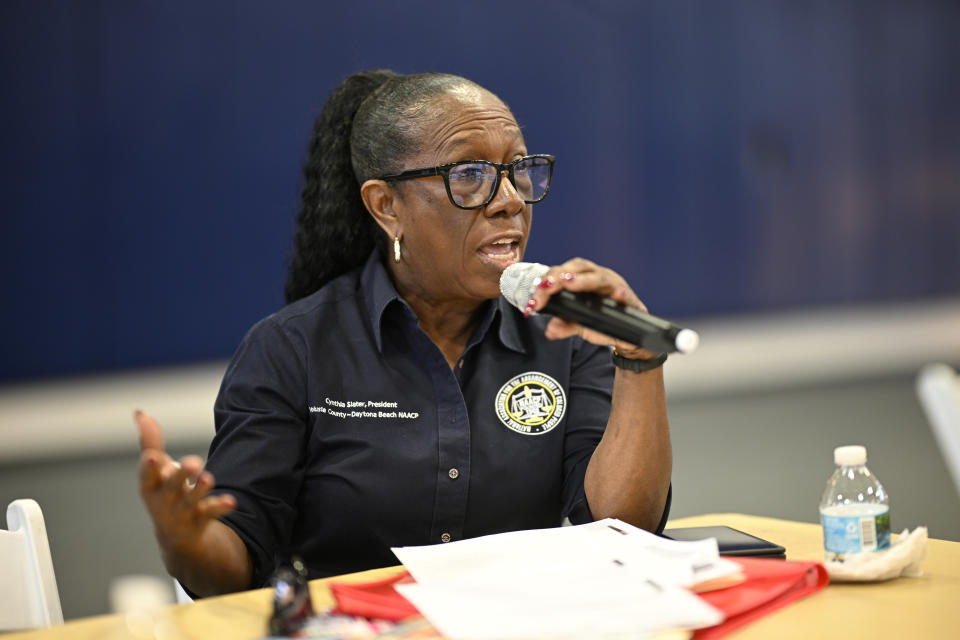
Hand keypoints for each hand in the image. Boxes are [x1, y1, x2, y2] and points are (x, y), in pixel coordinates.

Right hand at [136, 410, 235, 556]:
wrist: (175, 535)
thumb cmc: (162, 491)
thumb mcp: (154, 469)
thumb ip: (149, 441)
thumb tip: (140, 412)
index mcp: (151, 485)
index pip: (147, 475)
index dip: (148, 467)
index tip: (152, 457)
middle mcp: (164, 499)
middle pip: (172, 486)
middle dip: (181, 474)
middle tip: (194, 462)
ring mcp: (182, 511)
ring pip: (192, 500)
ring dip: (200, 489)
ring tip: (208, 479)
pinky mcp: (201, 518)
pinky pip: (212, 512)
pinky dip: (221, 506)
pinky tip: (232, 502)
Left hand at [522, 257, 658, 359]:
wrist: (630, 336)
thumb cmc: (605, 323)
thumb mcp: (581, 325)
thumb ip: (565, 326)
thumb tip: (550, 330)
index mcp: (584, 280)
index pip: (563, 273)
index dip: (548, 282)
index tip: (535, 300)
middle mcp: (599, 279)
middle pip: (580, 267)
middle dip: (561, 275)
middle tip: (547, 286)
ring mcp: (616, 287)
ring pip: (601, 278)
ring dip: (584, 280)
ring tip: (570, 282)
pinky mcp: (630, 301)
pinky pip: (626, 296)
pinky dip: (621, 294)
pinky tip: (617, 294)